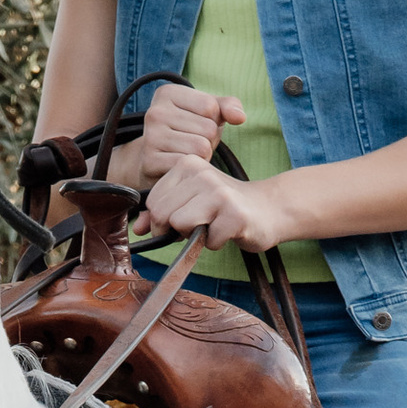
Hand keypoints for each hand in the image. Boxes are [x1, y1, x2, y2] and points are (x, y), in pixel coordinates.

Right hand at [113, 81, 244, 185]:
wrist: (154, 161)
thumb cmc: (187, 131)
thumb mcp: (208, 113)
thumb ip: (228, 107)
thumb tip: (240, 117)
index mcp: (168, 93)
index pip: (211, 107)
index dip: (214, 121)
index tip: (197, 125)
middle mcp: (155, 112)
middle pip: (208, 129)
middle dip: (208, 141)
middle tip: (192, 143)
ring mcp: (150, 136)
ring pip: (201, 148)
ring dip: (202, 156)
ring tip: (187, 154)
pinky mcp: (150, 161)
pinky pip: (189, 166)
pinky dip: (191, 169)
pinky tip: (179, 166)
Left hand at [136, 157, 298, 257]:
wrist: (269, 208)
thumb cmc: (226, 206)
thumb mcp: (190, 201)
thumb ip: (161, 213)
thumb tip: (137, 229)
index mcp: (187, 164)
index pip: (153, 203)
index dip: (163, 220)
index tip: (184, 218)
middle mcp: (202, 173)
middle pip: (163, 215)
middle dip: (178, 229)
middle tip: (201, 223)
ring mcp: (219, 193)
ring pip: (181, 226)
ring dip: (196, 236)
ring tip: (214, 225)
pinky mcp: (235, 214)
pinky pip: (208, 241)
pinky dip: (217, 243)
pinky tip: (229, 231)